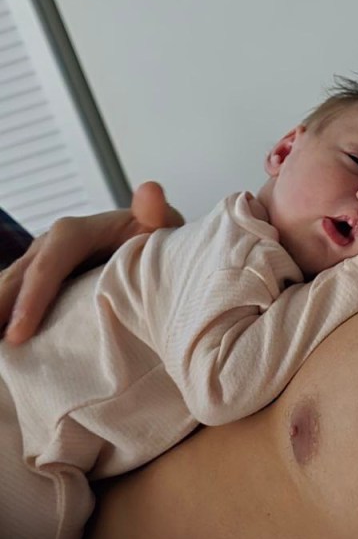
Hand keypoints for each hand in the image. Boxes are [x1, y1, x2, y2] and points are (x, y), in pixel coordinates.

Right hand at [0, 181, 182, 344]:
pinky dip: (4, 319)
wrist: (148, 247)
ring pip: (7, 289)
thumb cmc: (153, 241)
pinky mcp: (36, 285)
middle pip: (17, 278)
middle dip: (2, 310)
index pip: (49, 261)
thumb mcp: (161, 228)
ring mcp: (38, 265)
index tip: (19, 334)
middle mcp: (49, 246)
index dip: (32, 297)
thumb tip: (150, 190)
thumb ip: (155, 214)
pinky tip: (2, 348)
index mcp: (76, 232)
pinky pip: (12, 300)